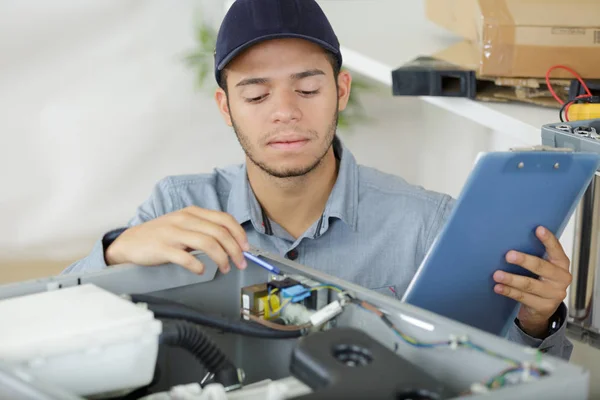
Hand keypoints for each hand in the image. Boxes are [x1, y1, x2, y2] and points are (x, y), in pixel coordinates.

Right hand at [105, 206, 249, 274]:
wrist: (129, 243)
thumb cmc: (160, 235)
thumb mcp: (183, 225)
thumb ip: (203, 229)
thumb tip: (230, 243)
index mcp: (192, 212)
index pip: (224, 218)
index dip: (239, 233)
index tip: (246, 247)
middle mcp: (184, 219)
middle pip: (219, 232)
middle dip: (235, 249)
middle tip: (240, 263)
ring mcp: (173, 233)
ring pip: (207, 243)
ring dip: (222, 258)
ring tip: (226, 268)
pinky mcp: (162, 248)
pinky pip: (186, 257)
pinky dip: (198, 265)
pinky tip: (202, 271)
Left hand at [492, 226, 571, 337]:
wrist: (543, 309)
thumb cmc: (539, 280)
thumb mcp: (541, 268)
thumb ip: (534, 255)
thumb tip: (510, 239)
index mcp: (561, 264)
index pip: (556, 250)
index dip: (548, 240)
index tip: (538, 229)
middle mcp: (562, 279)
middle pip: (541, 267)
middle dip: (524, 260)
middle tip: (508, 255)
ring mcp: (554, 294)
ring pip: (529, 284)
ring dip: (511, 279)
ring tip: (497, 274)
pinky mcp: (544, 307)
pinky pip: (523, 297)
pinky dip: (509, 291)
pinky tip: (498, 287)